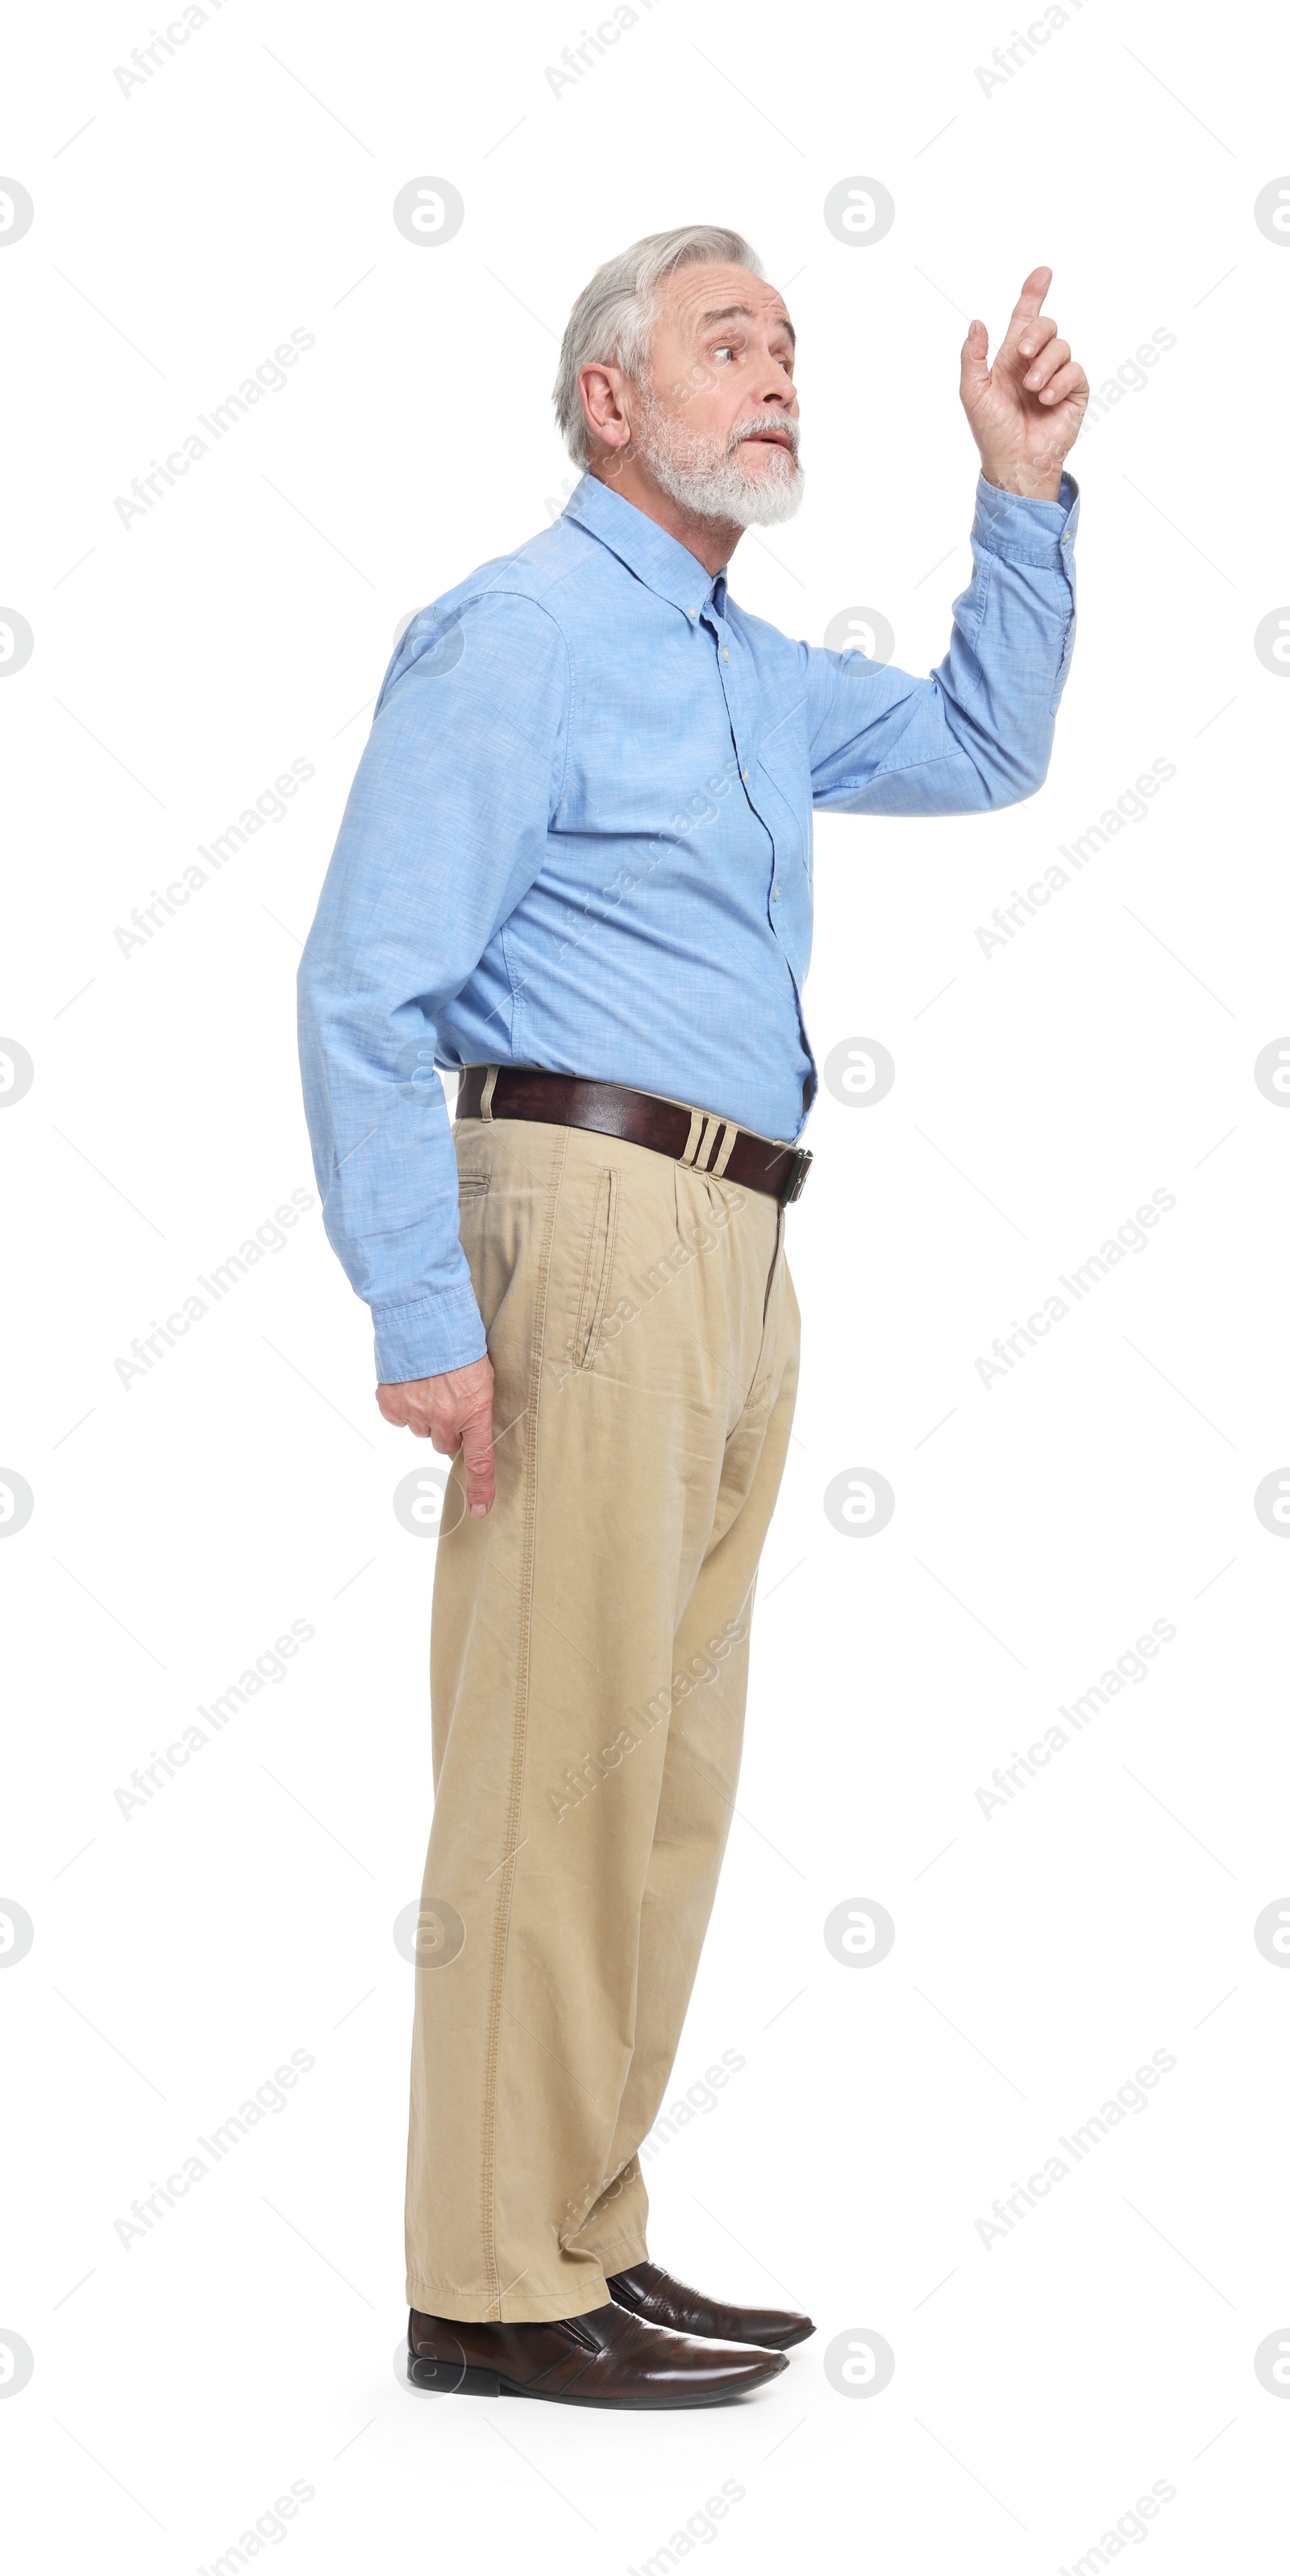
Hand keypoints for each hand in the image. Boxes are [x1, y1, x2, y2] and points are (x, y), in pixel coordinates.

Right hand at [376, 1353, 495, 1515]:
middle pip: (444, 1443)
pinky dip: (401, 1404)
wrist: (424, 1316)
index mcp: (474, 1412)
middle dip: (446, 1427)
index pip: (480, 1460)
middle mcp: (444, 1419)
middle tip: (446, 1398)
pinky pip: (397, 1416)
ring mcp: (415, 1412)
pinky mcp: (391, 1403)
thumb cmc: (459, 1341)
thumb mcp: (482, 1374)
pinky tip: (409, 1383)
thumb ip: (476, 1406)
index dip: (481, 1489)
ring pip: (420, 1429)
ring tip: (428, 1383)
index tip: (481, 1511)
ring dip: (423, 1413)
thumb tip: (467, 1427)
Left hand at [960, 266, 1087, 502]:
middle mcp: (1036, 362)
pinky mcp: (1075, 391)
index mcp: (1011, 358)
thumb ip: (973, 356)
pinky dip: (1060, 383)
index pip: (1024, 317)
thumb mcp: (973, 391)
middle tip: (1023, 355)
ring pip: (1062, 347)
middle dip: (1036, 333)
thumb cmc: (992, 431)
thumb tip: (978, 321)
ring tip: (1033, 391)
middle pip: (1046, 325)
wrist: (1014, 462)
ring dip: (1045, 366)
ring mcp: (1057, 376)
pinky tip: (1047, 401)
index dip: (1033, 293)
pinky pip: (1076, 370)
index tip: (1043, 272)